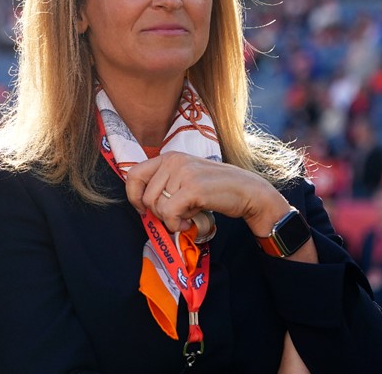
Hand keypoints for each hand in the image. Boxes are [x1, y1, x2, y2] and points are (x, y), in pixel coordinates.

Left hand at [123, 151, 293, 237]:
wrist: (248, 192)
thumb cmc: (215, 190)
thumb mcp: (186, 179)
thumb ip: (165, 186)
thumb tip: (141, 206)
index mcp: (169, 157)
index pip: (133, 174)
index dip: (134, 196)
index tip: (144, 210)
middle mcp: (174, 160)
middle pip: (145, 197)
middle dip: (159, 214)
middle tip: (178, 216)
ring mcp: (184, 172)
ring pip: (157, 207)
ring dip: (172, 220)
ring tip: (188, 217)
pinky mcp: (193, 188)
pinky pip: (169, 213)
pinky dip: (177, 224)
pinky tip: (189, 223)